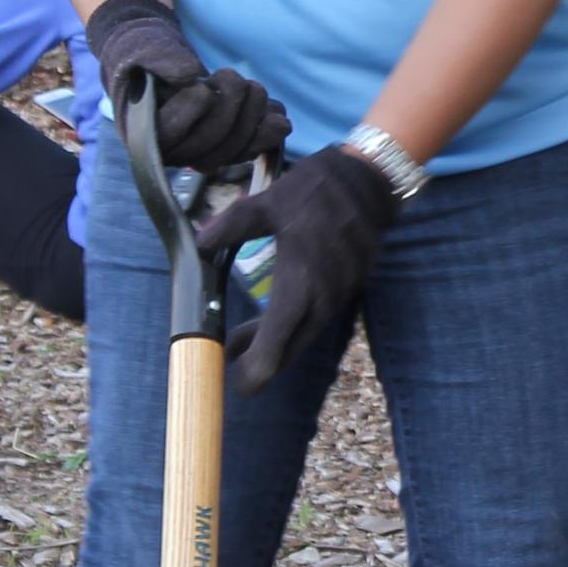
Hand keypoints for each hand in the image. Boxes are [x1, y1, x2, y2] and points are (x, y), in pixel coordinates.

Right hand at [87, 0, 288, 171]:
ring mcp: (200, 154)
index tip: (202, 86)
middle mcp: (172, 152)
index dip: (195, 108)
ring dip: (253, 113)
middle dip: (231, 104)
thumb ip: (160, 58)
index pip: (172, 133)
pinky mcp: (224, 147)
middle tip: (228, 75)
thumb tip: (192, 76)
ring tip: (249, 86)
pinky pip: (252, 148)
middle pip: (210, 144)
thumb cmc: (142, 51)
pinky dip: (269, 129)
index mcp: (143, 133)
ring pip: (236, 149)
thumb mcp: (144, 46)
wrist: (155, 59)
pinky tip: (276, 111)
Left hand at [197, 145, 395, 393]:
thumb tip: (199, 244)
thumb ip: (232, 226)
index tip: (243, 386)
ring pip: (304, 332)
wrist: (368, 180)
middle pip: (291, 346)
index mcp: (302, 279)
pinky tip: (271, 317)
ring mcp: (339, 294)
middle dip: (260, 359)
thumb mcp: (267, 203)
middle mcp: (324, 296)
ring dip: (274, 340)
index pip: (278, 337)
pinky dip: (292, 323)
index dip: (259, 366)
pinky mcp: (347, 287)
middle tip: (229, 357)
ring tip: (239, 340)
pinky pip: (316, 316)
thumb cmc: (314, 191)